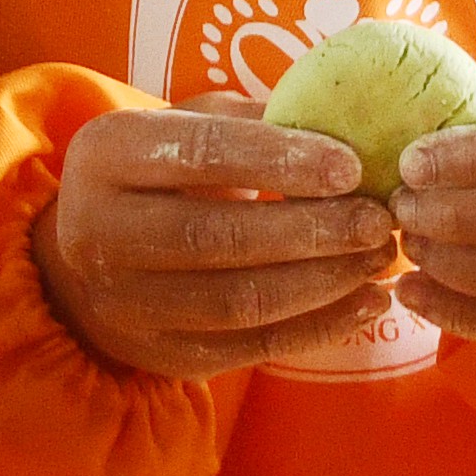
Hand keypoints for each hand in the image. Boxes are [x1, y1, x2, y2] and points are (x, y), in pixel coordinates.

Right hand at [33, 103, 400, 377]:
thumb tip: (355, 122)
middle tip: (378, 219)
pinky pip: (250, 348)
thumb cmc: (165, 173)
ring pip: (237, 301)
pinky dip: (320, 328)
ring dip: (324, 282)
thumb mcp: (191, 125)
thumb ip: (259, 120)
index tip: (352, 168)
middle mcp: (98, 231)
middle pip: (217, 236)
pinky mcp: (161, 355)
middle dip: (312, 230)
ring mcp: (124, 304)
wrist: (95, 259)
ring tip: (380, 258)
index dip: (281, 160)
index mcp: (107, 154)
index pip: (201, 153)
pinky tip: (369, 304)